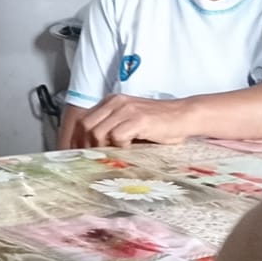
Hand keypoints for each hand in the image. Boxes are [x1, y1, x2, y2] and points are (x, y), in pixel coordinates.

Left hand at [74, 95, 194, 147]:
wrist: (184, 116)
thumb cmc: (159, 123)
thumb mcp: (130, 121)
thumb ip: (112, 128)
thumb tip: (92, 148)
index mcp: (111, 102)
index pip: (82, 120)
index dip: (77, 139)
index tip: (78, 154)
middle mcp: (116, 102)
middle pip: (85, 126)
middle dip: (86, 145)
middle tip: (95, 158)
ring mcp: (126, 110)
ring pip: (97, 132)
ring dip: (103, 147)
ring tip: (116, 152)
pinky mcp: (138, 119)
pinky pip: (117, 136)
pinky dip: (120, 147)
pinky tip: (131, 148)